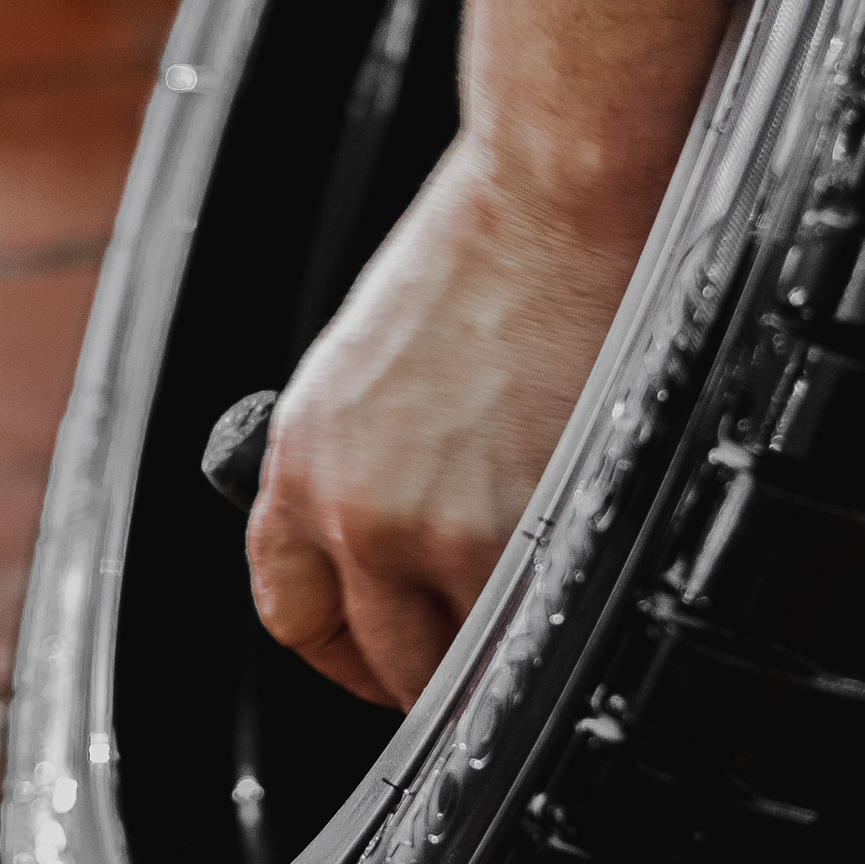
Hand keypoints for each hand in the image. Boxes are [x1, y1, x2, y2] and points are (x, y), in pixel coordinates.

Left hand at [245, 139, 646, 709]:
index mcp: (302, 458)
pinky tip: (574, 603)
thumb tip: (394, 535)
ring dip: (495, 662)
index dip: (341, 651)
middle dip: (426, 668)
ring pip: (462, 667)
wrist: (557, 195)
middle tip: (470, 653)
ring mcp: (444, 532)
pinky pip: (534, 639)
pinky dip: (552, 637)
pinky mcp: (529, 534)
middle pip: (381, 657)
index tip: (379, 654)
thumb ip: (364, 460)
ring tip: (530, 631)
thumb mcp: (367, 366)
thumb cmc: (486, 251)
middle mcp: (356, 508)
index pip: (291, 610)